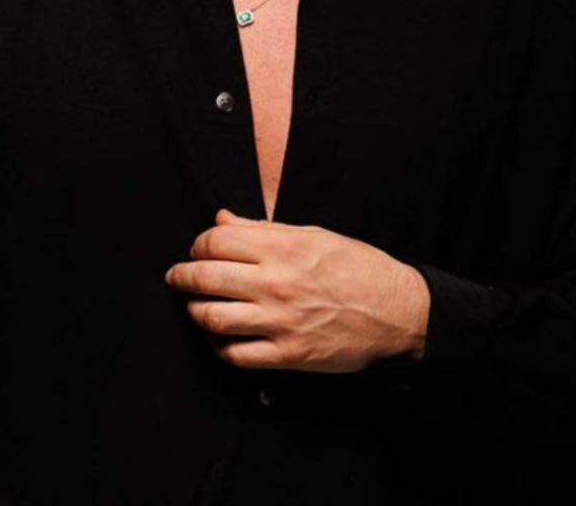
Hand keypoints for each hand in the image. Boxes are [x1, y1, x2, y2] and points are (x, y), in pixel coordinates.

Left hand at [164, 208, 429, 372]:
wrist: (397, 311)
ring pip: (213, 318)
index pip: (217, 241)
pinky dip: (218, 346)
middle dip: (183, 276)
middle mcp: (277, 282)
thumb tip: (222, 220)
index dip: (199, 244)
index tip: (198, 249)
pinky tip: (218, 336)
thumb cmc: (357, 268)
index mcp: (284, 246)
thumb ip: (264, 229)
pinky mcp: (289, 354)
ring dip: (194, 311)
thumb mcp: (314, 235)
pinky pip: (236, 354)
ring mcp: (281, 321)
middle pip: (206, 277)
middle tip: (178, 276)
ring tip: (194, 306)